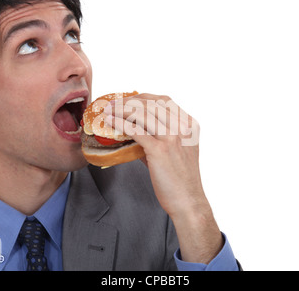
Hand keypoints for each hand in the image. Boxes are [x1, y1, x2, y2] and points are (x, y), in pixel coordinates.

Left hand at [104, 93, 222, 263]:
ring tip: (108, 111)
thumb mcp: (175, 152)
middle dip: (129, 100)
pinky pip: (136, 130)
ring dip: (121, 109)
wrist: (188, 201)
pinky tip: (110, 122)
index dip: (143, 97)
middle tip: (113, 104)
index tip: (127, 100)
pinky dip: (120, 123)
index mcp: (190, 125)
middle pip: (152, 103)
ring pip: (142, 113)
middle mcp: (183, 127)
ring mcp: (172, 138)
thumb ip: (158, 138)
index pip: (164, 101)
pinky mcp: (160, 150)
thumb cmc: (179, 179)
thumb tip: (133, 130)